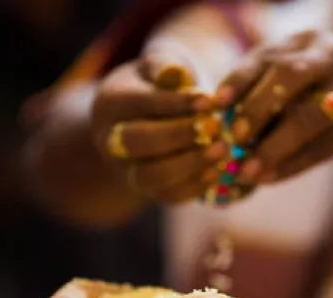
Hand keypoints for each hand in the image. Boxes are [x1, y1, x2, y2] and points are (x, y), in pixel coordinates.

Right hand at [92, 39, 225, 203]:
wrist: (146, 119)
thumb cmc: (157, 85)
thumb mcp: (157, 67)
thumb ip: (165, 66)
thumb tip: (176, 72)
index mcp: (110, 103)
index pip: (141, 103)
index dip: (177, 103)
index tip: (211, 100)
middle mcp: (110, 141)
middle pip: (140, 142)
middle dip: (181, 135)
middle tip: (216, 127)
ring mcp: (126, 170)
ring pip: (152, 176)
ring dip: (190, 164)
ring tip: (223, 149)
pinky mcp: (146, 190)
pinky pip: (167, 195)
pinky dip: (195, 186)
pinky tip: (218, 169)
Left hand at [214, 30, 332, 183]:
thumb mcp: (312, 80)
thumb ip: (275, 94)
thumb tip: (226, 128)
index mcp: (310, 41)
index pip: (265, 56)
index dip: (235, 81)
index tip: (212, 106)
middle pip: (284, 77)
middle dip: (252, 110)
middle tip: (231, 138)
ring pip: (306, 115)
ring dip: (273, 146)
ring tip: (247, 169)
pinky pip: (326, 145)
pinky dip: (295, 163)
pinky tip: (272, 178)